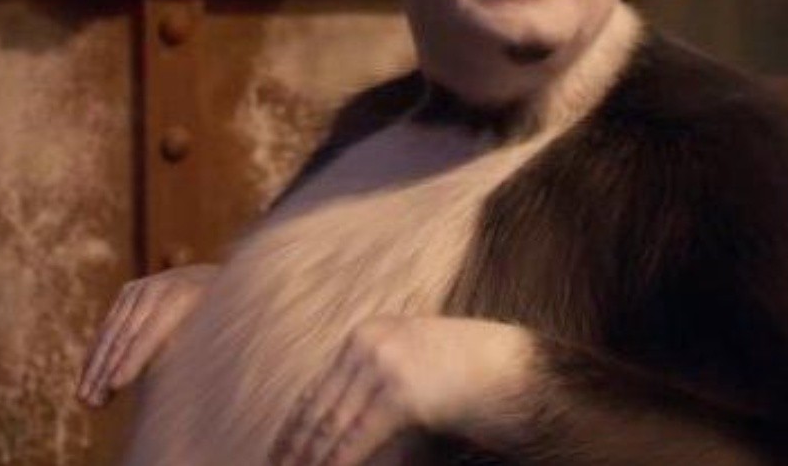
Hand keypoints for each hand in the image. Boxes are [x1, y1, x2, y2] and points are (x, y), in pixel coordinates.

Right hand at [77, 263, 217, 406]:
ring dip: (95, 368)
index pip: (151, 333)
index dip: (133, 360)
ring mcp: (141, 287)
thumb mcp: (214, 330)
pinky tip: (87, 379)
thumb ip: (189, 349)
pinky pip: (108, 326)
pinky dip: (96, 353)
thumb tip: (158, 381)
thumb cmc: (221, 316)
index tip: (117, 385)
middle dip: (107, 371)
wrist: (216, 277)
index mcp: (184, 296)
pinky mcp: (129, 291)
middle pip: (126, 335)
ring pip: (111, 332)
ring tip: (85, 399)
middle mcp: (159, 288)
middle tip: (92, 402)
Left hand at [269, 316, 535, 465]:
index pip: (317, 388)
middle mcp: (368, 344)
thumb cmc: (468, 371)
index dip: (292, 427)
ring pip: (332, 426)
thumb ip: (375, 379)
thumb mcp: (413, 363)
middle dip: (294, 449)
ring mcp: (383, 366)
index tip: (275, 453)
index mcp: (367, 334)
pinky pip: (355, 438)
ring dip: (310, 460)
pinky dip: (336, 462)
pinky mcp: (399, 394)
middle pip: (318, 408)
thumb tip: (338, 420)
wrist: (512, 366)